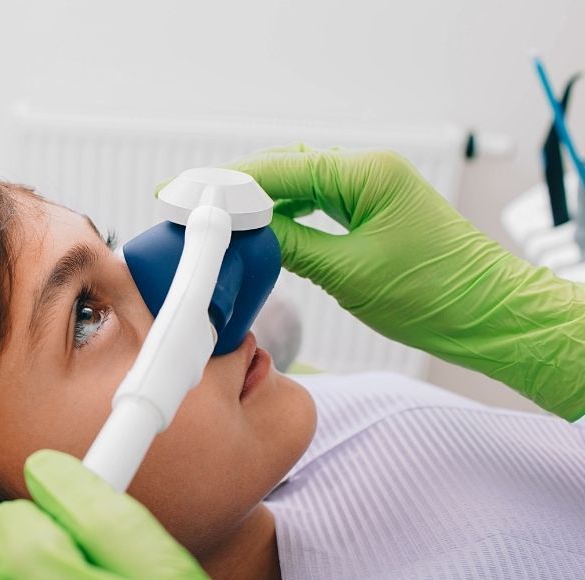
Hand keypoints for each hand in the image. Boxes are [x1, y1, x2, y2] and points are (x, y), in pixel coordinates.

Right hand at [228, 145, 584, 420]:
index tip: (189, 192)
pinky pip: (318, 201)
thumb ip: (291, 245)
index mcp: (368, 174)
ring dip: (261, 200)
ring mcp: (374, 188)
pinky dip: (286, 212)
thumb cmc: (432, 294)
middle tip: (195, 204)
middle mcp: (370, 170)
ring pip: (300, 183)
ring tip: (221, 218)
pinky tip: (262, 229)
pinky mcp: (374, 208)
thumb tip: (246, 232)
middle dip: (239, 187)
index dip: (230, 183)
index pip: (282, 169)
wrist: (486, 315)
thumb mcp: (348, 273)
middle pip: (287, 167)